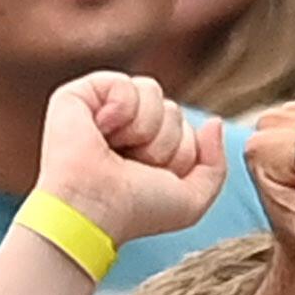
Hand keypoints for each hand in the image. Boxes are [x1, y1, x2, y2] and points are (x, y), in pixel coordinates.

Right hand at [37, 70, 228, 246]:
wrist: (94, 209)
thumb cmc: (136, 211)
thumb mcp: (192, 200)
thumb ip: (215, 165)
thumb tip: (214, 121)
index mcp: (148, 147)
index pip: (186, 129)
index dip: (180, 155)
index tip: (152, 178)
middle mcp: (125, 126)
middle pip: (172, 109)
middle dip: (163, 142)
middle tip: (133, 165)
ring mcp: (101, 109)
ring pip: (152, 92)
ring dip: (144, 129)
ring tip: (116, 149)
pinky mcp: (78, 95)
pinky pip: (125, 83)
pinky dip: (122, 110)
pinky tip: (102, 130)